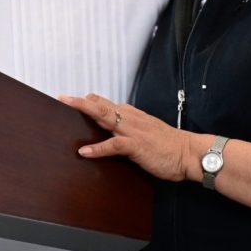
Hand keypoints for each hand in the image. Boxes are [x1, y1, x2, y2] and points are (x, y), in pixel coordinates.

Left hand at [57, 93, 193, 181]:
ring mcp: (133, 131)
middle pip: (100, 105)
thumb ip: (130, 128)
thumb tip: (113, 130)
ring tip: (66, 107)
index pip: (106, 103)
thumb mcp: (147, 131)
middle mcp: (130, 118)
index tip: (71, 99)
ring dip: (84, 111)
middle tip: (62, 97)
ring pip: (104, 116)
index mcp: (132, 115)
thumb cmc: (169, 146)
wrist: (189, 153)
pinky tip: (85, 151)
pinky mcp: (137, 146)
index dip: (88, 101)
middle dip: (80, 101)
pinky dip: (98, 148)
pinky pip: (114, 145)